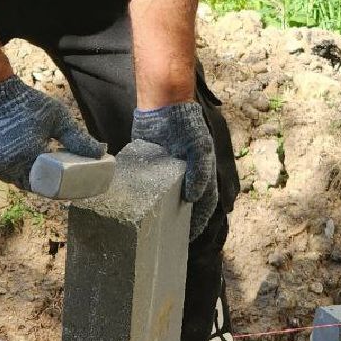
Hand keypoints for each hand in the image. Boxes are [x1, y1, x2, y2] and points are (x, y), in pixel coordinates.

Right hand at [0, 77, 104, 189]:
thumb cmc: (26, 102)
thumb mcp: (57, 117)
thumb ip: (77, 138)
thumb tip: (100, 152)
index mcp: (28, 157)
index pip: (46, 185)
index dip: (57, 186)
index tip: (66, 183)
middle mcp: (6, 166)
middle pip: (28, 182)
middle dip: (40, 179)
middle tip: (51, 170)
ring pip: (11, 177)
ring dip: (23, 172)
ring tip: (33, 160)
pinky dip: (7, 165)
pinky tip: (15, 155)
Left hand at [132, 101, 216, 240]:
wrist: (163, 104)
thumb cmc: (187, 124)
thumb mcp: (200, 147)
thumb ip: (200, 172)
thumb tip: (193, 198)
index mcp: (201, 173)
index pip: (205, 203)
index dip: (199, 221)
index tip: (188, 236)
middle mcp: (185, 175)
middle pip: (185, 204)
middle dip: (179, 221)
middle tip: (167, 236)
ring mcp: (166, 172)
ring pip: (165, 197)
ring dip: (161, 212)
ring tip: (151, 228)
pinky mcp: (148, 166)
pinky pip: (146, 185)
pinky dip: (143, 197)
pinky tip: (136, 208)